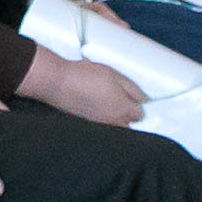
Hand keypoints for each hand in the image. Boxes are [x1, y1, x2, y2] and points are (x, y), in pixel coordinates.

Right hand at [21, 52, 145, 126]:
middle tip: (120, 98)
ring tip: (106, 101)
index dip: (138, 103)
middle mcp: (113, 122)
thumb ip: (133, 89)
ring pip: (114, 126)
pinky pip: (101, 126)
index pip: (140, 114)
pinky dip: (101, 117)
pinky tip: (94, 104)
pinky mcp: (86, 124)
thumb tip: (144, 99)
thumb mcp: (114, 75)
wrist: (57, 83)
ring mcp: (99, 125)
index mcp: (123, 110)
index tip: (133, 96)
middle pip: (129, 124)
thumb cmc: (85, 76)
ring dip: (114, 117)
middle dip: (128, 114)